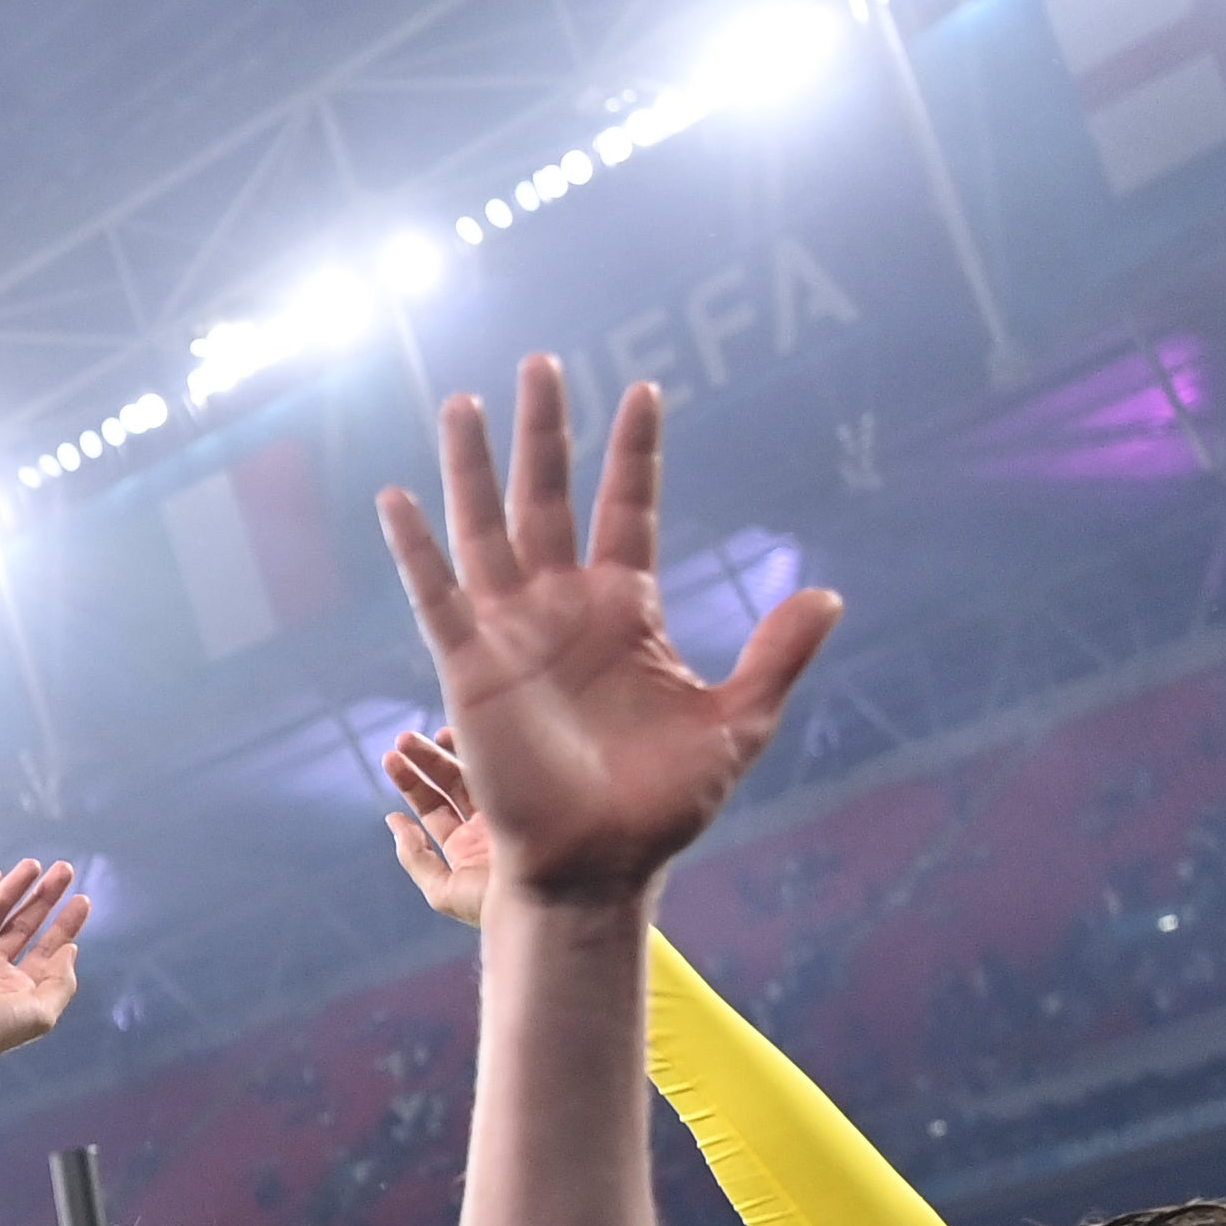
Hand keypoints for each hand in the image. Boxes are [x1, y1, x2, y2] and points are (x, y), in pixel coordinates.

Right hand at [0, 858, 88, 1072]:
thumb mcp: (39, 1015)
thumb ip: (61, 983)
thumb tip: (71, 950)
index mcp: (16, 986)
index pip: (47, 948)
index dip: (65, 923)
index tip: (81, 898)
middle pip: (22, 925)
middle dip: (43, 898)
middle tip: (63, 869)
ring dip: (13, 889)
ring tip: (33, 865)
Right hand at [376, 360, 834, 907]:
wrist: (600, 863)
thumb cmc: (662, 805)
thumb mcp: (738, 723)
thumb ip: (776, 655)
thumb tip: (830, 594)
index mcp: (626, 613)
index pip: (628, 510)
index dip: (634, 454)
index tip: (644, 390)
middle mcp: (562, 610)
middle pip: (547, 498)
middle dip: (545, 432)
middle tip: (542, 363)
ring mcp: (512, 633)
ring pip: (487, 529)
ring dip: (475, 467)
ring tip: (466, 402)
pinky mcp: (469, 667)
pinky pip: (437, 596)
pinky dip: (415, 548)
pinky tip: (395, 498)